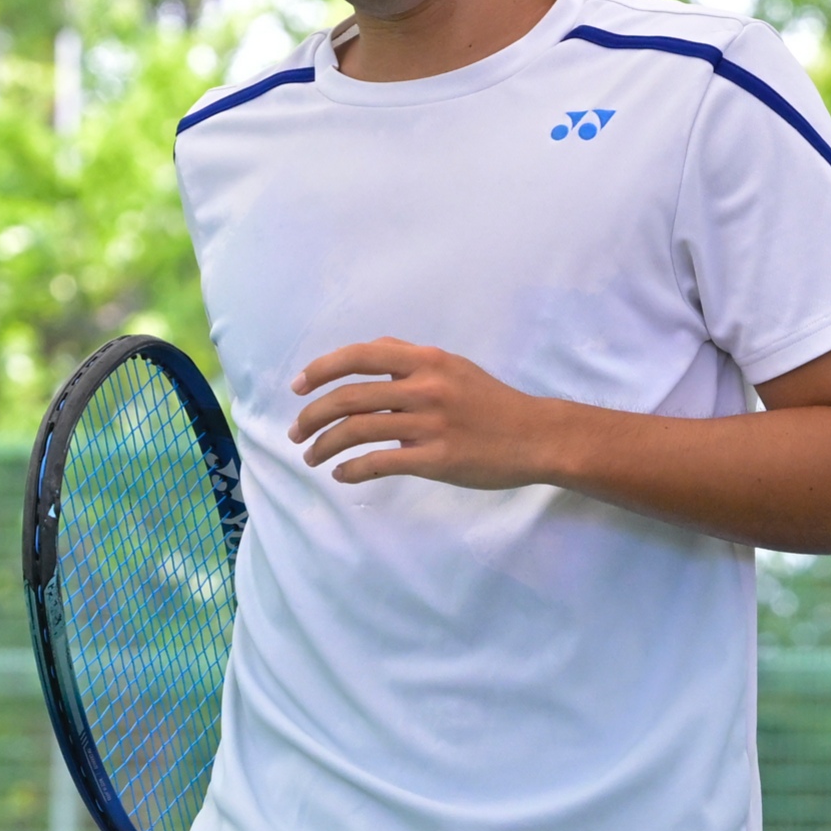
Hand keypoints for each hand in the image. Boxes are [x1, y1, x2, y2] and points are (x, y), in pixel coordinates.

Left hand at [287, 338, 557, 486]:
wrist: (536, 436)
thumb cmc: (491, 402)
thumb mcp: (453, 366)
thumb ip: (410, 360)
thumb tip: (367, 356)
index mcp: (425, 360)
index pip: (359, 356)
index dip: (320, 369)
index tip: (297, 387)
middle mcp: (424, 387)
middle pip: (349, 397)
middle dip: (312, 416)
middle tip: (295, 433)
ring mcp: (430, 423)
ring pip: (357, 431)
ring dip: (324, 446)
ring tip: (311, 457)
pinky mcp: (436, 458)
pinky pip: (379, 462)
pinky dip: (351, 470)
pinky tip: (341, 475)